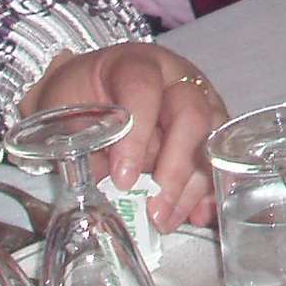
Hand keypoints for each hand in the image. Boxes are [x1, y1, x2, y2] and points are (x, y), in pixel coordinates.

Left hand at [22, 42, 224, 228]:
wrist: (93, 92)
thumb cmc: (80, 97)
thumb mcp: (66, 112)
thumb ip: (83, 143)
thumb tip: (103, 188)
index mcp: (136, 64)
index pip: (144, 91)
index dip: (136, 136)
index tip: (122, 178)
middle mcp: (176, 78)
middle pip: (191, 115)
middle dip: (175, 169)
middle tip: (155, 210)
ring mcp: (201, 101)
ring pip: (211, 141)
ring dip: (191, 187)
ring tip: (164, 221)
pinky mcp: (211, 128)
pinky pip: (219, 160)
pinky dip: (207, 192)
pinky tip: (194, 215)